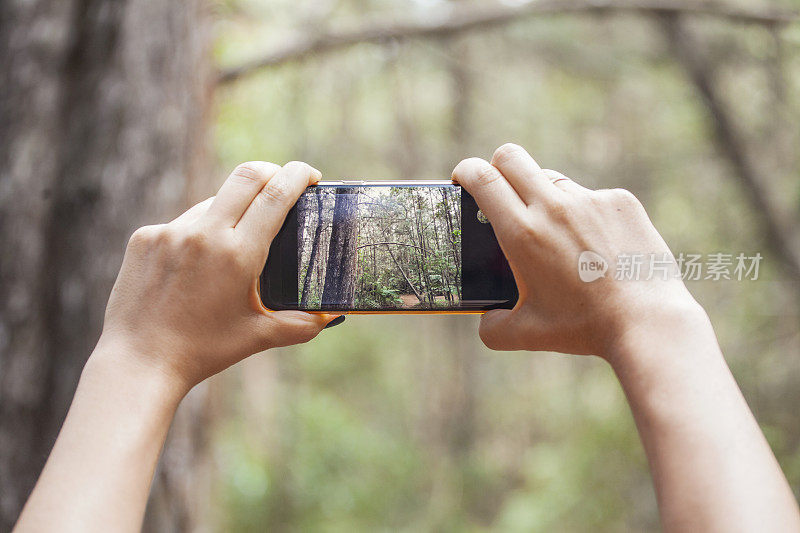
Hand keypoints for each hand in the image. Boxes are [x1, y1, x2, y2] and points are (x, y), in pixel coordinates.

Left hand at [97, 161, 335, 391]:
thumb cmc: (201, 351)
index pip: (275, 194)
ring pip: (213, 202)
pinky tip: (195, 266)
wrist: (138, 362)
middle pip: (246, 176)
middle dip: (272, 171)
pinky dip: (198, 233)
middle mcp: (204, 234)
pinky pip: (182, 223)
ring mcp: (170, 232)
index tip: (311, 175)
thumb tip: (332, 316)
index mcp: (238, 254)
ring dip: (232, 210)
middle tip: (284, 183)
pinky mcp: (145, 237)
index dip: (298, 175)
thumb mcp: (257, 337)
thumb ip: (300, 325)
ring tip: (234, 245)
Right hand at [453, 144, 700, 357]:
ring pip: (553, 180)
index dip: (466, 171)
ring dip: (544, 197)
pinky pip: (591, 198)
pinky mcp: (620, 202)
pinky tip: (599, 249)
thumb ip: (492, 326)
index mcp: (522, 233)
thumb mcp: (527, 334)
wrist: (647, 322)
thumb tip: (485, 318)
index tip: (463, 179)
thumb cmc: (584, 329)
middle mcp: (553, 207)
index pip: (483, 177)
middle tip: (501, 192)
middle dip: (498, 166)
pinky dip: (586, 216)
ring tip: (558, 237)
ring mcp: (590, 200)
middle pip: (511, 156)